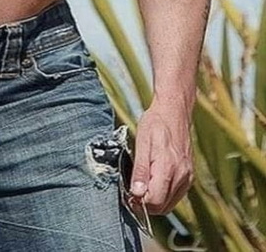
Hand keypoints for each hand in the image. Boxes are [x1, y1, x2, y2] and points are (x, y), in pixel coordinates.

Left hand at [128, 97, 193, 214]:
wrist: (174, 111)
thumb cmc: (155, 123)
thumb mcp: (142, 142)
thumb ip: (141, 170)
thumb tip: (137, 193)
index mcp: (168, 167)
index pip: (155, 201)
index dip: (139, 202)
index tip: (128, 194)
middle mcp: (182, 175)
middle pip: (163, 206)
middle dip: (146, 204)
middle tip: (132, 191)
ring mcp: (187, 177)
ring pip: (170, 204)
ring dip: (155, 201)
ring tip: (142, 185)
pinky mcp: (189, 176)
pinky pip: (176, 195)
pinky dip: (164, 195)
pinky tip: (154, 182)